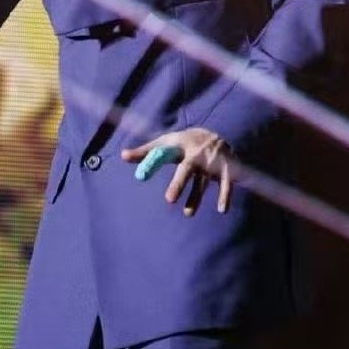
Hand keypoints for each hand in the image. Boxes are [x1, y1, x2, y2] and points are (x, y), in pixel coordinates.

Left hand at [121, 127, 235, 215]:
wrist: (217, 134)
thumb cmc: (184, 142)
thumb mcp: (166, 143)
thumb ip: (145, 152)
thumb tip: (122, 156)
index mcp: (179, 146)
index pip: (162, 154)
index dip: (151, 163)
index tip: (140, 175)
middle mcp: (196, 154)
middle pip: (186, 170)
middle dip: (178, 184)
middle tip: (168, 200)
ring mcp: (211, 162)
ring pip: (202, 182)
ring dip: (196, 197)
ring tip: (187, 214)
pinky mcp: (226, 169)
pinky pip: (226, 184)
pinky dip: (225, 195)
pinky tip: (222, 210)